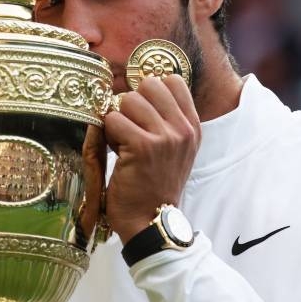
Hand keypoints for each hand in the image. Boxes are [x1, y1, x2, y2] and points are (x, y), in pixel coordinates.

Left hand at [102, 74, 200, 242]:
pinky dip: (107, 134)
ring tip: (123, 142)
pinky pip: (113, 120)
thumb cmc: (155, 185)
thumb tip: (142, 89)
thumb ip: (167, 120)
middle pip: (149, 84)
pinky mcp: (142, 146)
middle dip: (132, 103)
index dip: (150, 92)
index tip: (143, 113)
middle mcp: (182, 129)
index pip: (172, 80)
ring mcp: (164, 137)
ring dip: (118, 120)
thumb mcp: (175, 150)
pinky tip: (116, 152)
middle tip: (130, 129)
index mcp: (192, 127)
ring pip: (129, 100)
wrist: (151, 221)